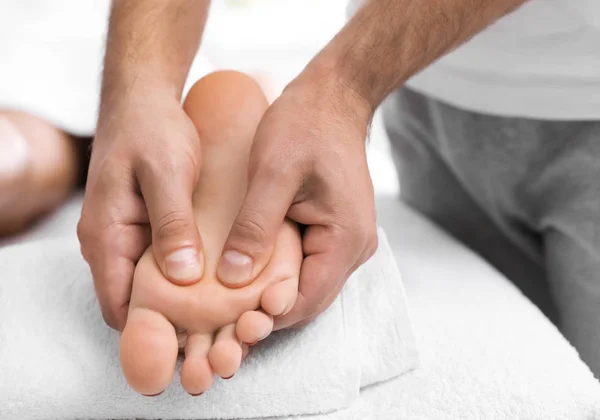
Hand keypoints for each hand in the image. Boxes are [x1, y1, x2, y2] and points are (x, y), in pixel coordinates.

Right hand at [78, 89, 203, 330]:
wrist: (143, 100)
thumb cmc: (151, 130)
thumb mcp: (166, 173)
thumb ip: (171, 224)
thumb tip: (182, 276)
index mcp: (105, 237)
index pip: (120, 308)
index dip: (153, 333)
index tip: (196, 344)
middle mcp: (109, 244)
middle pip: (136, 303)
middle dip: (174, 321)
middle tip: (220, 333)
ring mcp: (124, 237)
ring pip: (148, 286)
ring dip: (181, 301)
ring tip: (225, 311)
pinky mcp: (142, 228)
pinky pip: (157, 264)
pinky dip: (182, 277)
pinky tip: (216, 279)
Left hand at [216, 71, 377, 329]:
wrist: (332, 99)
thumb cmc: (305, 125)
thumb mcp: (273, 171)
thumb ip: (255, 227)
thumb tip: (232, 278)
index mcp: (346, 239)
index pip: (304, 301)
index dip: (263, 317)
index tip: (222, 322)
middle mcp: (354, 249)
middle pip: (305, 301)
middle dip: (263, 313)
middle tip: (217, 320)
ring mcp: (345, 243)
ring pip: (303, 287)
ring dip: (267, 297)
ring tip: (224, 303)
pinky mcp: (332, 233)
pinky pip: (304, 267)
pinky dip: (274, 276)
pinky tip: (244, 274)